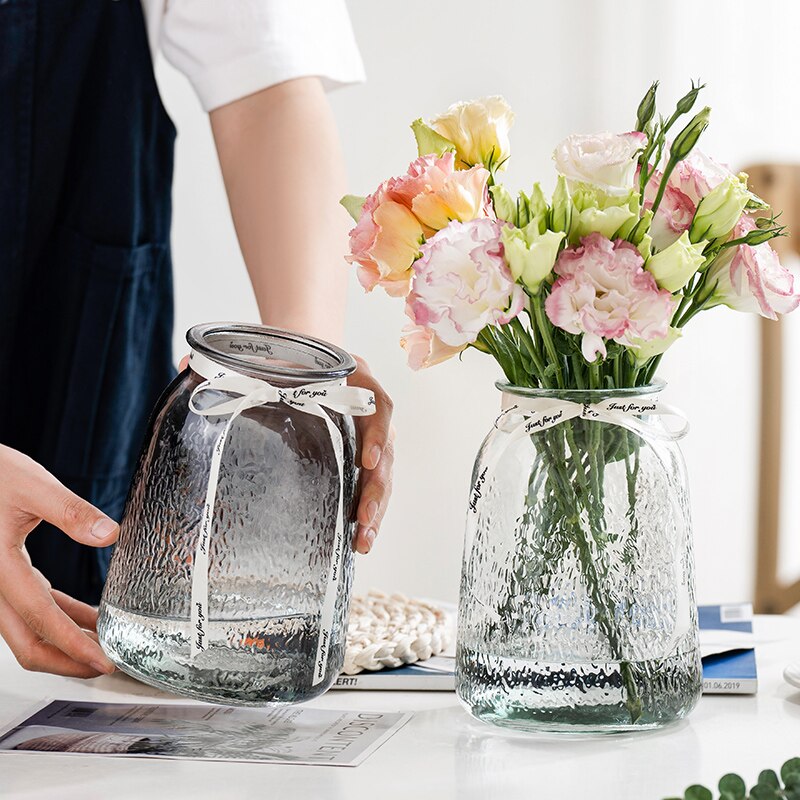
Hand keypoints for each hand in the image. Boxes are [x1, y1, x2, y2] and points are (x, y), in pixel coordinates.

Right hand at [0, 445, 117, 676]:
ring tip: (105, 644)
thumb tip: (109, 534)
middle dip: (67, 661)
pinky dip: (60, 617)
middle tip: (106, 666)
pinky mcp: (6, 574)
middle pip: (28, 643)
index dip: (73, 646)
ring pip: (29, 629)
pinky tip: (89, 616)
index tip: (102, 661)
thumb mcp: (33, 485)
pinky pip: (33, 607)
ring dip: (65, 642)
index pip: (41, 621)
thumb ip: (71, 511)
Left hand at [178, 353, 394, 553]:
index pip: (378, 404)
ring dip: (376, 508)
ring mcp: (367, 435)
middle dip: (377, 488)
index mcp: (354, 380)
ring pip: (382, 474)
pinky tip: (356, 539)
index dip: (378, 432)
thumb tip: (184, 366)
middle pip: (386, 450)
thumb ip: (229, 364)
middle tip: (363, 518)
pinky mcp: (359, 456)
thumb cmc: (285, 360)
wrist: (301, 356)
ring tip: (362, 542)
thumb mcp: (264, 358)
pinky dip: (366, 511)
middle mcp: (367, 409)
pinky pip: (370, 484)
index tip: (366, 460)